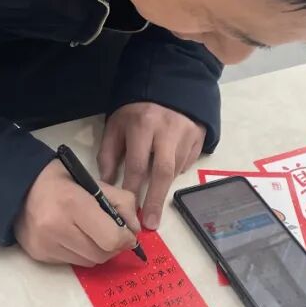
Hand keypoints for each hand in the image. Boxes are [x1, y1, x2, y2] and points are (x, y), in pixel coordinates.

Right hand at [14, 160, 140, 265]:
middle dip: (114, 246)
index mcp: (73, 204)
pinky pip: (72, 263)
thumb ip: (120, 201)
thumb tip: (134, 229)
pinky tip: (73, 236)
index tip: (128, 233)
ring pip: (89, 262)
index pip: (111, 238)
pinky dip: (80, 253)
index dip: (126, 239)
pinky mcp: (39, 255)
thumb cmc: (59, 181)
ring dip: (97, 251)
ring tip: (91, 233)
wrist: (16, 187)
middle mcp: (57, 227)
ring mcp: (46, 244)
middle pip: (102, 254)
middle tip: (112, 234)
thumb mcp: (93, 181)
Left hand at [98, 102, 205, 230]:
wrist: (169, 83)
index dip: (132, 189)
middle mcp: (167, 129)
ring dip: (164, 184)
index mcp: (142, 125)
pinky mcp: (199, 136)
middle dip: (156, 200)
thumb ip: (109, 153)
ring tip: (155, 194)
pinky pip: (188, 162)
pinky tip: (168, 169)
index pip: (137, 164)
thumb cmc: (136, 109)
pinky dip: (177, 171)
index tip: (129, 211)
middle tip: (151, 223)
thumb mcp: (116, 124)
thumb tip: (106, 184)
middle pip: (163, 172)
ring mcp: (187, 132)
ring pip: (176, 169)